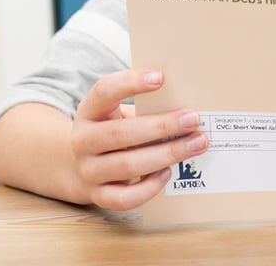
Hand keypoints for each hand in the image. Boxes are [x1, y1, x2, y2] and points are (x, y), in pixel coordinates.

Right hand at [70, 69, 207, 210]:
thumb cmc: (114, 128)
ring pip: (127, 165)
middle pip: (122, 133)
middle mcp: (83, 140)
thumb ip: (145, 105)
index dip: (131, 83)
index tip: (161, 77)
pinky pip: (124, 198)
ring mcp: (89, 170)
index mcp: (90, 111)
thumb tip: (186, 102)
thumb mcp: (119, 111)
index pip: (105, 91)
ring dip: (166, 154)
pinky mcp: (98, 195)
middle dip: (162, 126)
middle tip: (193, 119)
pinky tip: (168, 173)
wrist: (80, 164)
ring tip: (195, 144)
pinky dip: (148, 188)